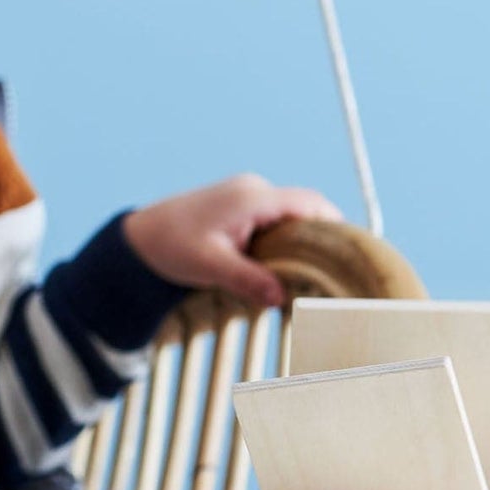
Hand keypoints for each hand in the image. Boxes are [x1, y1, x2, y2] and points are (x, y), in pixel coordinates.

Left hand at [123, 173, 341, 308]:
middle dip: (323, 239)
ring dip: (303, 242)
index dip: (335, 227)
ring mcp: (248, 197)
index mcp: (252, 197)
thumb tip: (282, 298)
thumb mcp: (208, 266)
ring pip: (291, 216)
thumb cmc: (170, 247)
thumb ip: (246, 280)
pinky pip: (276, 221)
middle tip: (337, 273)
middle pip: (306, 210)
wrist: (139, 239)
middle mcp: (255, 190)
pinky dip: (286, 241)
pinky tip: (287, 268)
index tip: (349, 256)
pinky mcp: (241, 208)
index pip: (310, 204)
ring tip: (316, 275)